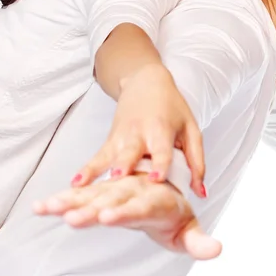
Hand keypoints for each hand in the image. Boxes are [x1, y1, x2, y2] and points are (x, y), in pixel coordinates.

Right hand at [33, 173, 220, 258]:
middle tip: (80, 218)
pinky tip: (42, 206)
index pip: (145, 203)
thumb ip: (198, 240)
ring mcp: (117, 185)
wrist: (165, 162)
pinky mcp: (103, 187)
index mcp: (158, 196)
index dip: (129, 210)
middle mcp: (135, 186)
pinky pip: (82, 191)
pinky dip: (63, 197)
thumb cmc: (175, 205)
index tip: (112, 217)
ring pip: (94, 191)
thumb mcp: (189, 226)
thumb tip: (217, 251)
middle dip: (98, 206)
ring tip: (51, 210)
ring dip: (74, 200)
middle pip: (115, 196)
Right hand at [73, 64, 205, 197]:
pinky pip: (97, 157)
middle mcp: (139, 134)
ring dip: (98, 171)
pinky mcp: (110, 141)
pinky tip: (75, 184)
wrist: (146, 82)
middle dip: (124, 165)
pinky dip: (86, 170)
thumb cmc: (173, 109)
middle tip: (119, 177)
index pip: (162, 150)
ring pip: (109, 157)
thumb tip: (201, 194)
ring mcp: (121, 137)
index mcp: (162, 131)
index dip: (160, 163)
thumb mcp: (191, 130)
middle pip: (131, 153)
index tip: (157, 179)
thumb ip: (197, 162)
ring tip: (86, 187)